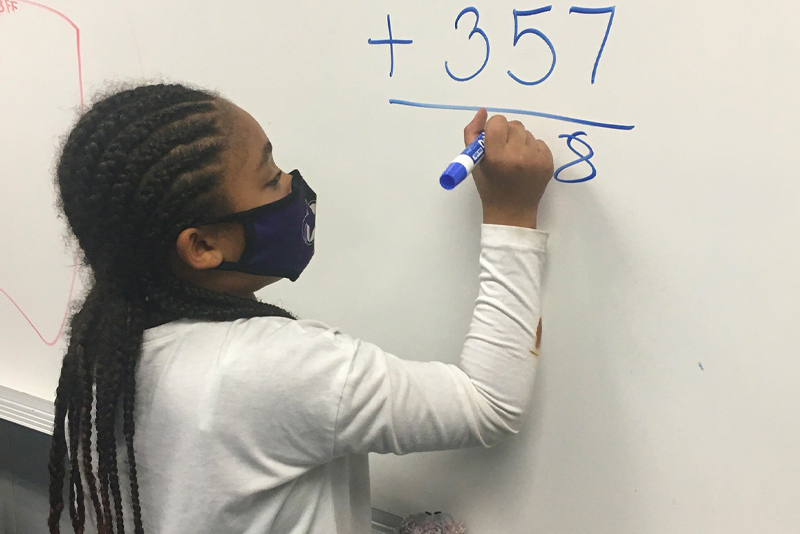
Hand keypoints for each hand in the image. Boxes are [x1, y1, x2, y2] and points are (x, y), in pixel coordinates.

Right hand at [464, 108, 553, 228]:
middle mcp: (518, 155)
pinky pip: (539, 142)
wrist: (512, 212)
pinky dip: (531, 149)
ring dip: (519, 141)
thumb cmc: (489, 187)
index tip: (492, 141)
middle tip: (503, 150)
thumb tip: (483, 111)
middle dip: (507, 134)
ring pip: (527, 133)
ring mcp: (536, 159)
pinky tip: (525, 164)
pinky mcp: (548, 162)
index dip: (493, 129)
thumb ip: (473, 133)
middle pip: (514, 125)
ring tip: (514, 159)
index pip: (498, 122)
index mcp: (497, 156)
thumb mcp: (473, 162)